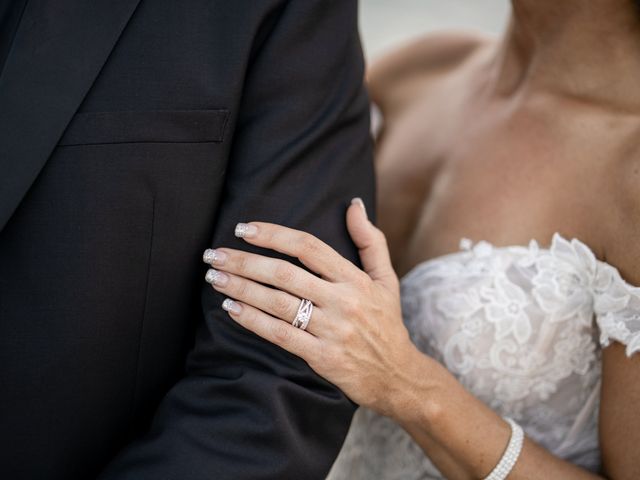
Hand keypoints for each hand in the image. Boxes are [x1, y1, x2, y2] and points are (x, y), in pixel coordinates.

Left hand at [202, 199, 422, 417]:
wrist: (398, 375)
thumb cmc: (387, 323)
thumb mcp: (387, 279)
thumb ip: (370, 240)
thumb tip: (354, 204)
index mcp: (355, 279)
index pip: (308, 247)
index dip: (273, 235)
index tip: (243, 229)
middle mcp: (344, 301)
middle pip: (285, 274)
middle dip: (244, 261)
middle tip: (213, 253)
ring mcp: (332, 330)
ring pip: (278, 303)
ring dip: (242, 288)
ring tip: (215, 277)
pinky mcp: (323, 357)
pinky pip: (281, 335)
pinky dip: (253, 321)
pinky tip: (231, 309)